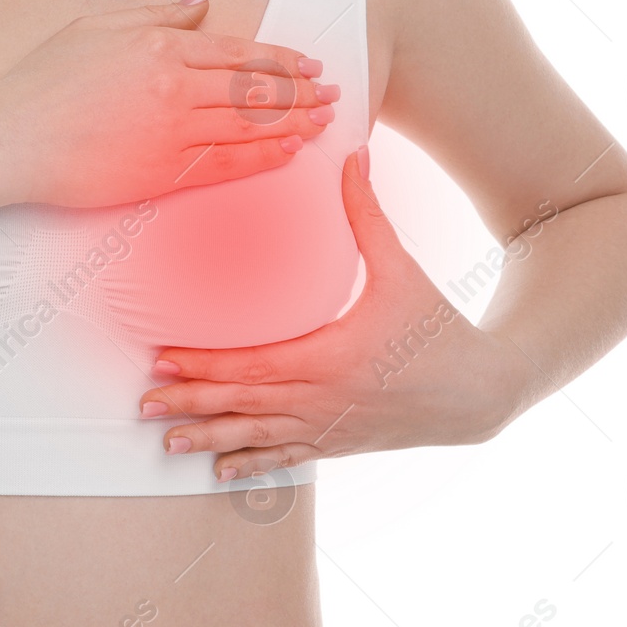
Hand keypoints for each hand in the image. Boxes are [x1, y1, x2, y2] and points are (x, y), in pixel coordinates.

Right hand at [0, 0, 335, 209]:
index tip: (310, 64)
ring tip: (323, 122)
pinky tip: (288, 154)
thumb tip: (202, 2)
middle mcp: (175, 88)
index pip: (238, 52)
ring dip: (293, 123)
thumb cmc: (43, 80)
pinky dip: (263, 158)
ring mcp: (172, 133)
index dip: (281, 59)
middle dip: (301, 91)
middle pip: (255, 90)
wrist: (9, 140)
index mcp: (160, 46)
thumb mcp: (96, 27)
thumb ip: (156, 15)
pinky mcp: (163, 173)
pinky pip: (227, 165)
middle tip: (333, 94)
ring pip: (249, 127)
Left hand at [138, 147, 530, 480]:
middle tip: (144, 404)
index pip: (256, 365)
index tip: (164, 359)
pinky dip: (251, 463)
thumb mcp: (403, 269)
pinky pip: (287, 457)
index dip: (207, 365)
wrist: (482, 392)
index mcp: (334, 357)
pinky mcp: (340, 443)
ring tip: (168, 443)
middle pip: (246, 406)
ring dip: (211, 440)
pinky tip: (222, 471)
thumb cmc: (440, 327)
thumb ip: (368, 214)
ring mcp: (331, 429)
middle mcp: (325, 400)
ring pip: (259, 438)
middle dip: (192, 404)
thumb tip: (352, 155)